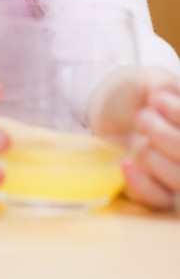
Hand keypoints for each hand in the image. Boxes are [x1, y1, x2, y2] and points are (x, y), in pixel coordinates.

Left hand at [90, 67, 179, 210]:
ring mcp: (174, 174)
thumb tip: (169, 94)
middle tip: (142, 118)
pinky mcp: (155, 192)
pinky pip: (159, 199)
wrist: (106, 112)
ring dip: (156, 159)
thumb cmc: (133, 94)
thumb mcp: (148, 79)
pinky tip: (126, 163)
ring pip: (179, 181)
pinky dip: (143, 183)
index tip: (154, 99)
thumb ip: (162, 83)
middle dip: (166, 137)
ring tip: (137, 140)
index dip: (177, 114)